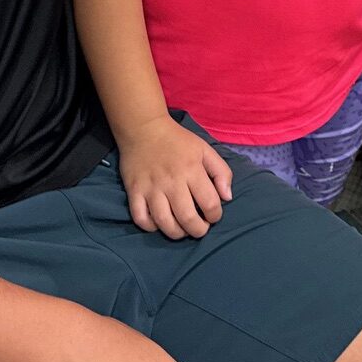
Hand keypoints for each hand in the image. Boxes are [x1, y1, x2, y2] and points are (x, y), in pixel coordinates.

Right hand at [116, 115, 235, 238]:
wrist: (144, 128)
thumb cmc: (178, 141)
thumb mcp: (205, 150)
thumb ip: (221, 172)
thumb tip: (227, 198)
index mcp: (192, 170)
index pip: (210, 203)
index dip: (215, 216)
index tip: (213, 215)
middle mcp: (172, 181)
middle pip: (188, 218)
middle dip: (198, 230)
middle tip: (199, 227)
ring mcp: (151, 188)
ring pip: (164, 223)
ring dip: (177, 233)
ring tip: (182, 229)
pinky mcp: (134, 191)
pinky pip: (141, 219)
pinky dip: (151, 227)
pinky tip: (159, 223)